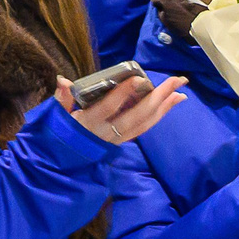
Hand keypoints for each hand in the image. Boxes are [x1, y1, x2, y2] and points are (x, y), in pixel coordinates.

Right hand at [58, 72, 185, 143]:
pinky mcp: (124, 139)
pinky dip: (160, 114)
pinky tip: (171, 102)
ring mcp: (118, 138)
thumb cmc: (62, 132)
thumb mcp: (58, 116)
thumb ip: (61, 98)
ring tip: (181, 91)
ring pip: (145, 122)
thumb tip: (63, 80)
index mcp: (89, 123)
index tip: (139, 78)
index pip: (109, 107)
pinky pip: (145, 127)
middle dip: (158, 97)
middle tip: (176, 80)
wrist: (65, 160)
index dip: (123, 93)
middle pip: (137, 115)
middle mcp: (107, 132)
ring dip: (165, 106)